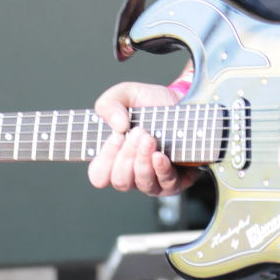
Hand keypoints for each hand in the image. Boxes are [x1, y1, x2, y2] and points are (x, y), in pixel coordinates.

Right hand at [88, 81, 199, 196]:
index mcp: (113, 159)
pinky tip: (160, 155)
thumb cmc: (149, 103)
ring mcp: (153, 179)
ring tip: (150, 138)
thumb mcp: (124, 95)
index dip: (105, 160)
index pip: (99, 175)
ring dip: (143, 160)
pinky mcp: (174, 180)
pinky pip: (166, 184)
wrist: (180, 100)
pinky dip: (161, 169)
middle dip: (128, 155)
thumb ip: (109, 105)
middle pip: (120, 180)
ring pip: (142, 183)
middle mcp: (131, 174)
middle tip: (138, 132)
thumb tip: (117, 126)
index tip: (117, 136)